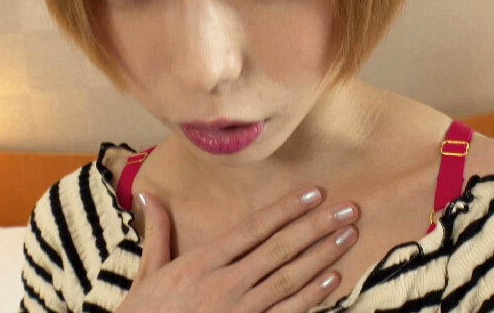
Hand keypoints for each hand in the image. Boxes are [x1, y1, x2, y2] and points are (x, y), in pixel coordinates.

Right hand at [115, 187, 358, 311]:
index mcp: (203, 262)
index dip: (286, 209)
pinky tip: (333, 280)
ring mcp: (241, 311)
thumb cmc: (145, 312)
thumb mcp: (148, 271)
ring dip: (323, 256)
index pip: (253, 229)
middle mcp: (226, 283)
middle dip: (317, 227)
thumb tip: (146, 194)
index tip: (314, 192)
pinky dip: (312, 296)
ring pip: (290, 278)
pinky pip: (287, 312)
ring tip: (347, 235)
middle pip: (280, 249)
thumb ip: (157, 231)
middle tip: (349, 209)